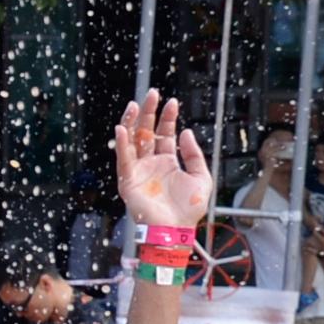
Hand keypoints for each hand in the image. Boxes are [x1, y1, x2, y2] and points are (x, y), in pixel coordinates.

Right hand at [111, 97, 213, 232]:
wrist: (175, 229)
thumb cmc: (188, 209)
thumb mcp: (201, 177)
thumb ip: (194, 154)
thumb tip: (185, 133)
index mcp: (167, 162)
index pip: (164, 134)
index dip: (167, 118)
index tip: (172, 102)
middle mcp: (151, 164)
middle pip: (147, 132)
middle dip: (149, 113)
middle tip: (152, 94)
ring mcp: (139, 171)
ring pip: (132, 141)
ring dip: (132, 122)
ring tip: (135, 104)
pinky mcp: (128, 181)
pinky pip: (123, 159)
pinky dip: (121, 144)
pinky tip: (121, 129)